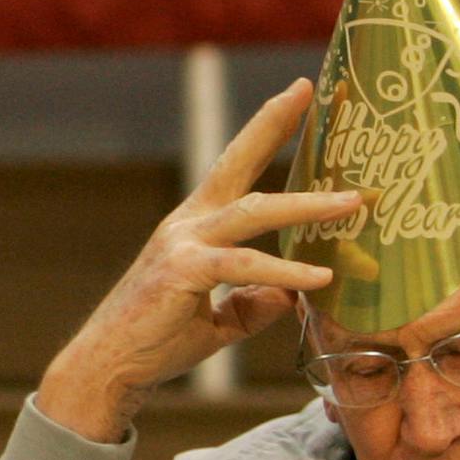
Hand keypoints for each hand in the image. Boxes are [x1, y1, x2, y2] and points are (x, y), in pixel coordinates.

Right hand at [35, 78, 358, 440]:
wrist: (108, 369)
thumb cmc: (156, 343)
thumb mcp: (219, 320)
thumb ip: (254, 302)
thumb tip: (292, 295)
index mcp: (194, 228)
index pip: (235, 168)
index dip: (266, 130)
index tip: (298, 97)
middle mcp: (187, 225)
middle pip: (237, 163)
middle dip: (274, 125)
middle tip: (308, 89)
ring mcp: (182, 244)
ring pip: (253, 212)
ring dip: (306, 206)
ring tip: (351, 203)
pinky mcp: (182, 272)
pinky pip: (243, 266)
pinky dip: (285, 271)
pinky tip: (319, 278)